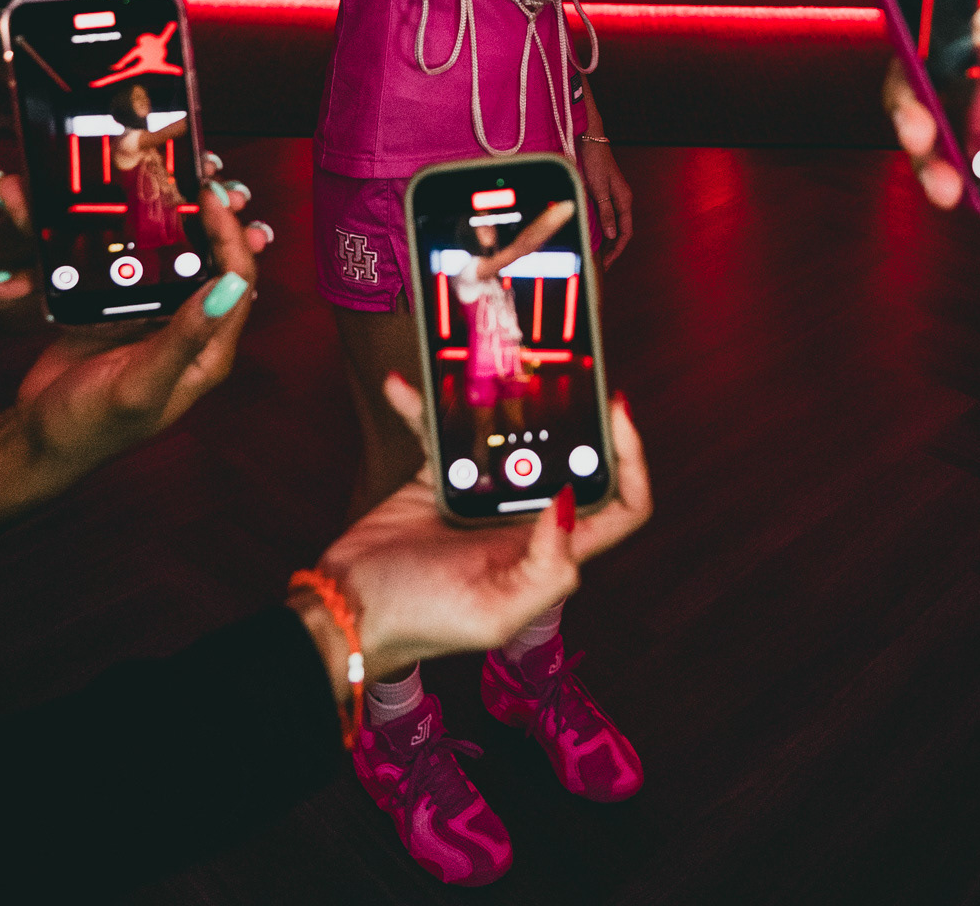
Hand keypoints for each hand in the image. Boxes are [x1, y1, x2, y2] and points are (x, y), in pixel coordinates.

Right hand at [0, 178, 267, 540]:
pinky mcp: (124, 310)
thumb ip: (185, 337)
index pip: (238, 280)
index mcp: (209, 352)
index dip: (230, 235)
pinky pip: (142, 266)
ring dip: (178, 225)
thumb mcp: (140, 384)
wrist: (40, 438)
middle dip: (212, 221)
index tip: (209, 196)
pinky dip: (140, 240)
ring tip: (169, 186)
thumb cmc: (94, 427)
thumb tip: (233, 288)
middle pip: (215, 262)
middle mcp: (191, 330)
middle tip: (194, 180)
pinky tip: (131, 213)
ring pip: (180, 260)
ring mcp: (158, 318)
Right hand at [293, 376, 650, 690]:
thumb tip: (572, 504)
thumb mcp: (493, 611)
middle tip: (558, 367)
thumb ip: (546, 569)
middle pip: (569, 456)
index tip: (616, 411)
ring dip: (501, 398)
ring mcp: (483, 495)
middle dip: (571, 412)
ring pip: (510, 434)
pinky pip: (442, 431)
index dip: (631, 462)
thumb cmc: (420, 621)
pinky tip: (406, 387)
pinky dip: (423, 407)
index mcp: (551, 553)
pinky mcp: (438, 478)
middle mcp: (525, 520)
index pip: (620, 508)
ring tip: (490, 358)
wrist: (348, 611)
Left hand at [580, 138, 633, 267]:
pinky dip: (604, 230)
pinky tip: (597, 237)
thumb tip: (611, 235)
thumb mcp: (598, 188)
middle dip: (614, 250)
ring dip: (609, 241)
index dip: (617, 250)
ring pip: (615, 225)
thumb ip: (605, 212)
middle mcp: (622, 200)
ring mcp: (615, 197)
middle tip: (602, 266)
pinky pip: (609, 217)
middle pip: (622, 231)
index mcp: (624, 200)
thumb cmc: (595, 161)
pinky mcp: (607, 194)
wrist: (591, 141)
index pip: (625, 232)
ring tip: (600, 256)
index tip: (607, 263)